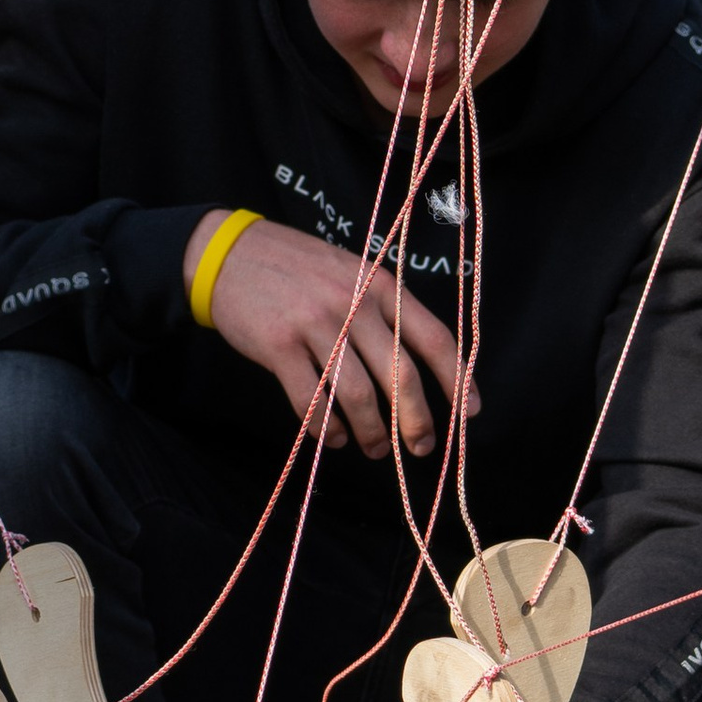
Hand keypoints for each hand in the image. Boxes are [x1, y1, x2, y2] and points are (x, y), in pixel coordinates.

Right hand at [185, 211, 477, 457]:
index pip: (433, 336)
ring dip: (371, 433)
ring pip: (358, 396)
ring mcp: (314, 324)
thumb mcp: (352, 271)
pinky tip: (333, 437)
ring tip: (374, 448)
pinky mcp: (278, 346)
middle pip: (399, 374)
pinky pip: (311, 402)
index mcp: (379, 284)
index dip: (456, 379)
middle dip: (416, 420)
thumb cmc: (299, 268)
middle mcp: (353, 303)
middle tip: (421, 447)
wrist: (231, 254)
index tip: (470, 413)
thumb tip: (420, 369)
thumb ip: (384, 309)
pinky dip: (326, 429)